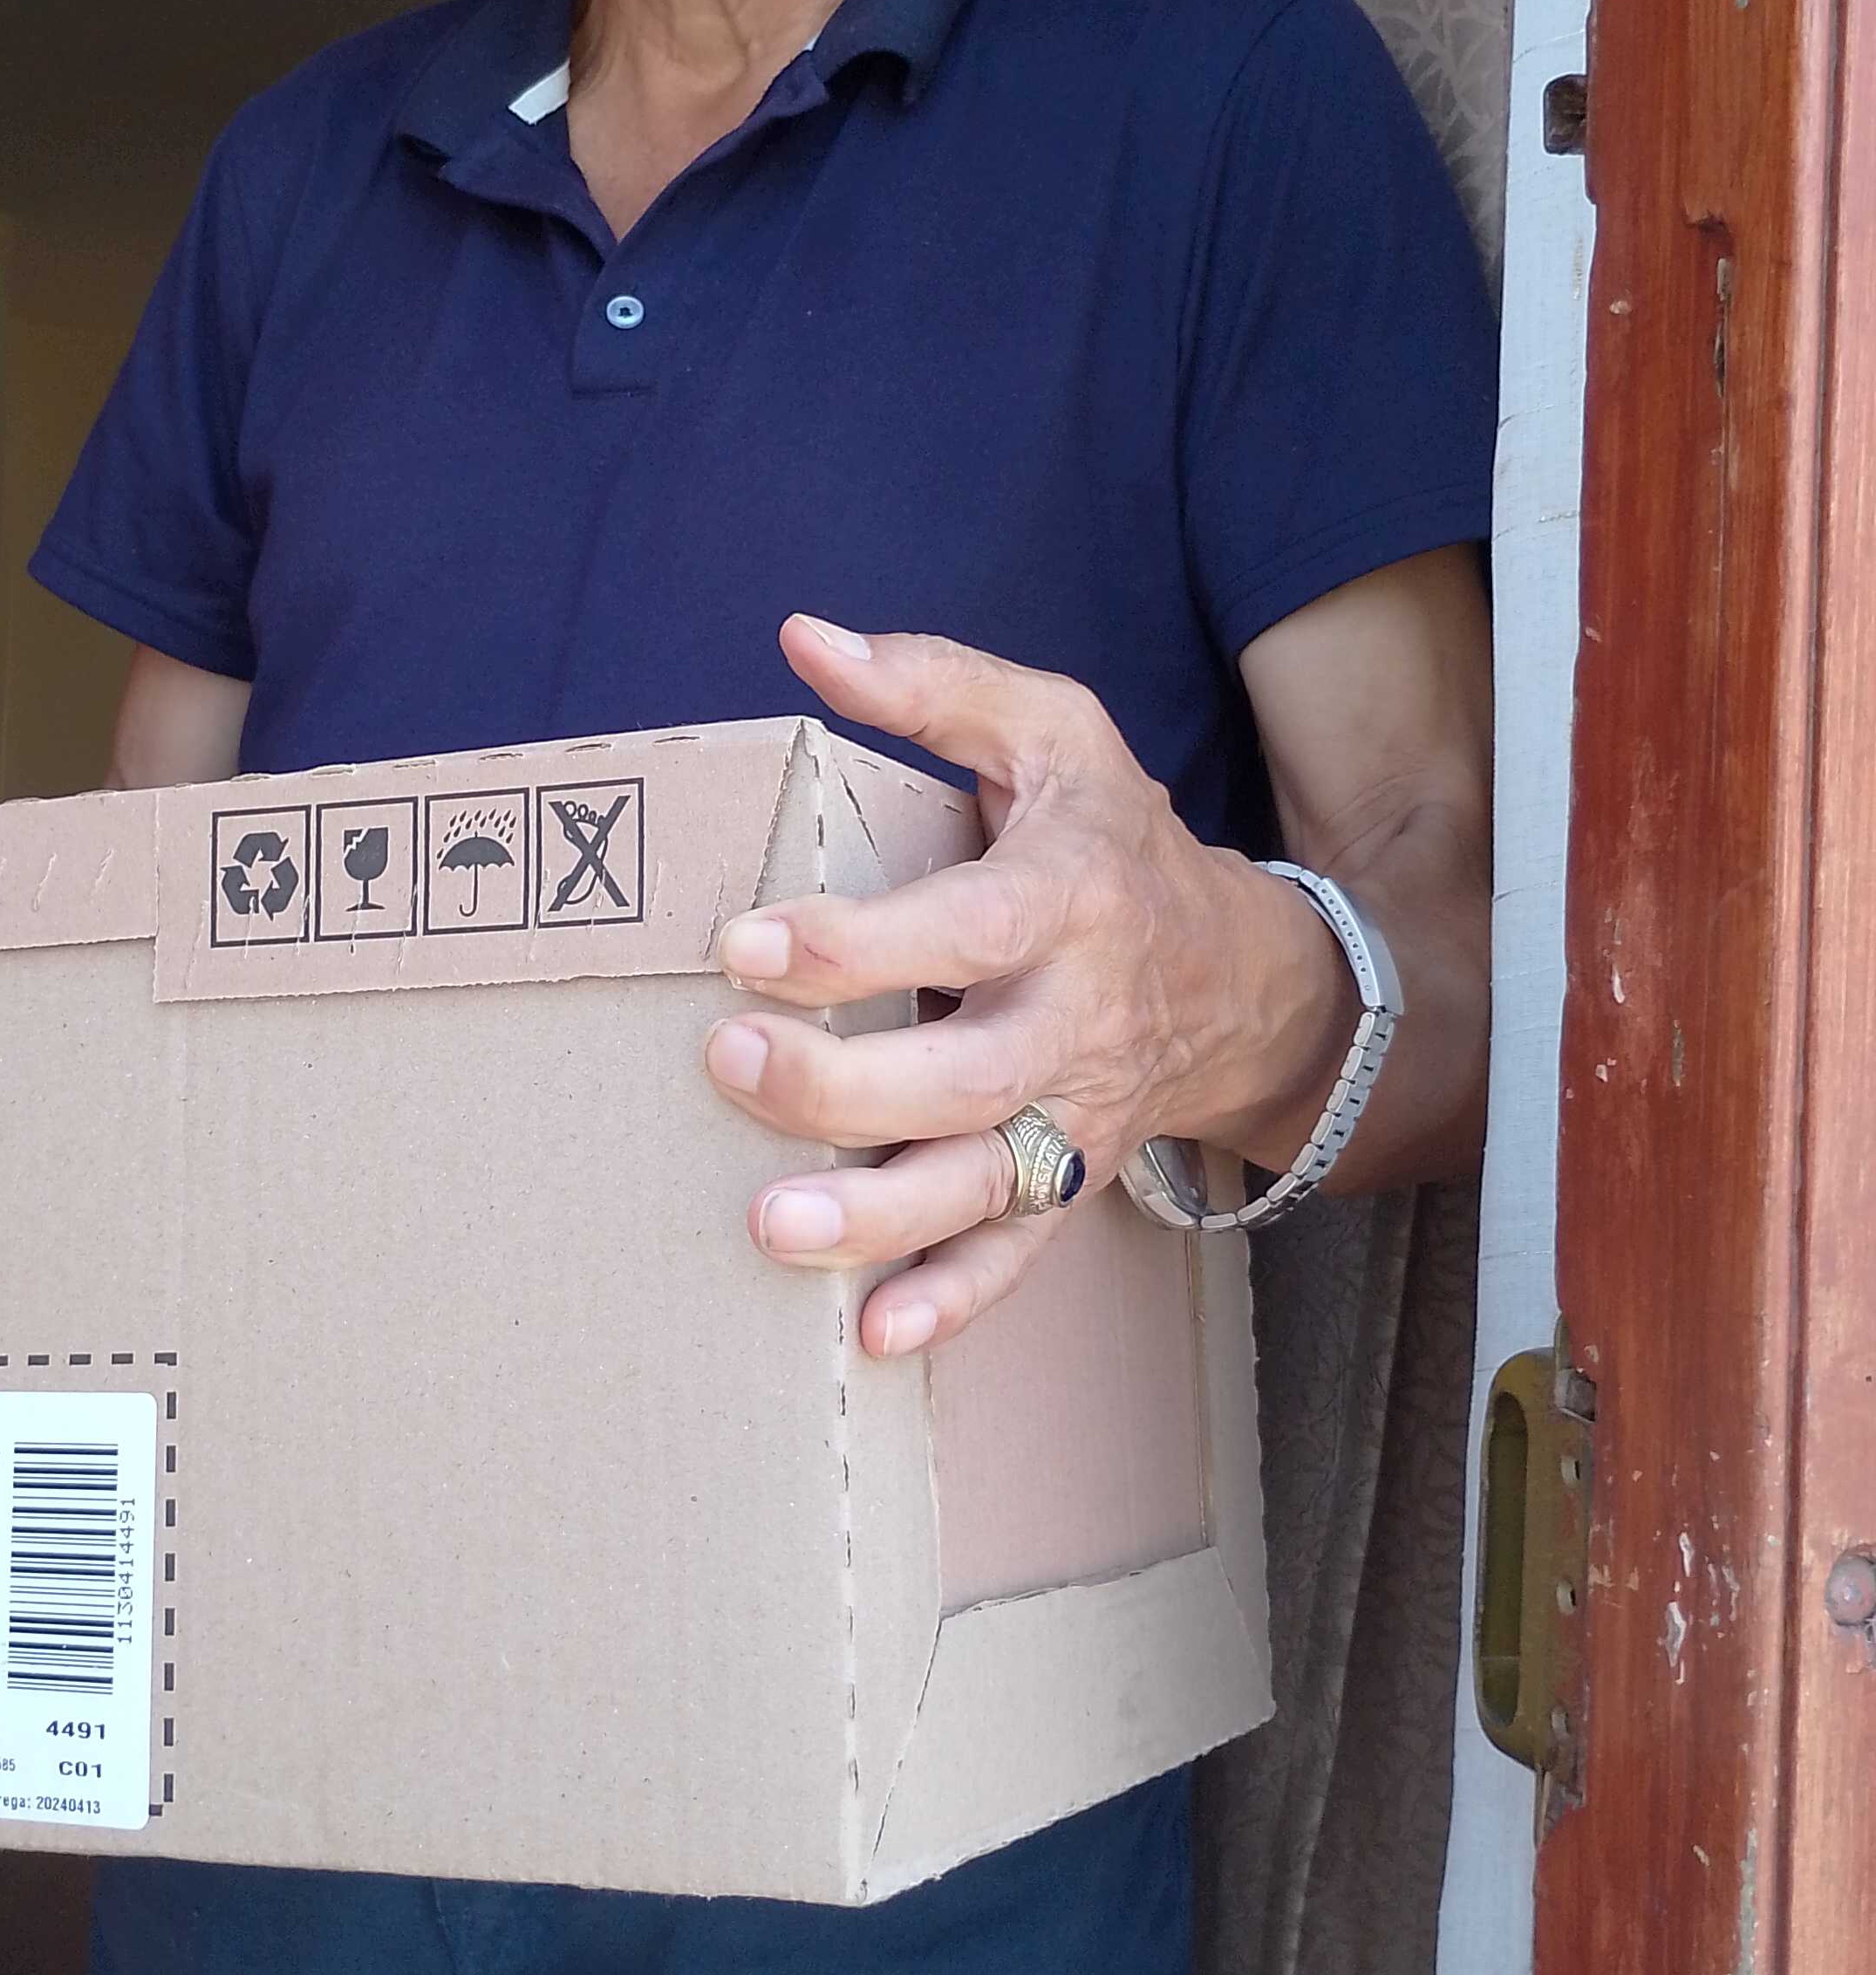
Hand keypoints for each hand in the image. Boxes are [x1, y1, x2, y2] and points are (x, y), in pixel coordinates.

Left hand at [702, 616, 1354, 1354]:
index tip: (746, 941)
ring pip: (985, 1181)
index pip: (967, 926)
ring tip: (771, 1227)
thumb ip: (934, 684)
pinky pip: (1018, 1255)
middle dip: (843, 1083)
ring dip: (880, 1214)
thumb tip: (805, 639)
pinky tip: (873, 1335)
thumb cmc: (1112, 839)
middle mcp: (1077, 1018)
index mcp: (1068, 897)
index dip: (858, 943)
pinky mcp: (1069, 1180)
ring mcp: (1076, 1113)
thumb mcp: (1051, 733)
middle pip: (966, 1072)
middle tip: (727, 1063)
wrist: (1247, 973)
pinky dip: (953, 1301)